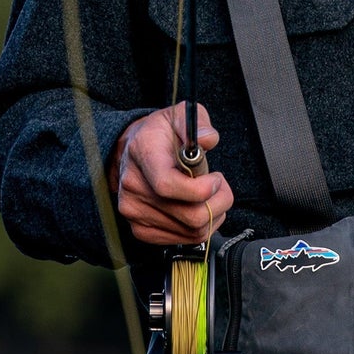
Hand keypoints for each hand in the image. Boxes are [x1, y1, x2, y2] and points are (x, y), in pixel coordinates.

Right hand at [108, 102, 233, 246]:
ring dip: (212, 214)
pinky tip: (198, 207)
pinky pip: (183, 239)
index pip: (168, 185)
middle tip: (220, 185)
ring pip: (190, 231)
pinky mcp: (141, 230)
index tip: (216, 179)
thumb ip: (198, 123)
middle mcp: (133, 187)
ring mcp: (134, 212)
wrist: (133, 151)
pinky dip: (199, 227)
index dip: (200, 189)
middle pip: (188, 214)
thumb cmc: (160, 134)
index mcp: (143, 154)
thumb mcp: (180, 115)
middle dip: (218, 202)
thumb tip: (208, 139)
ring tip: (211, 194)